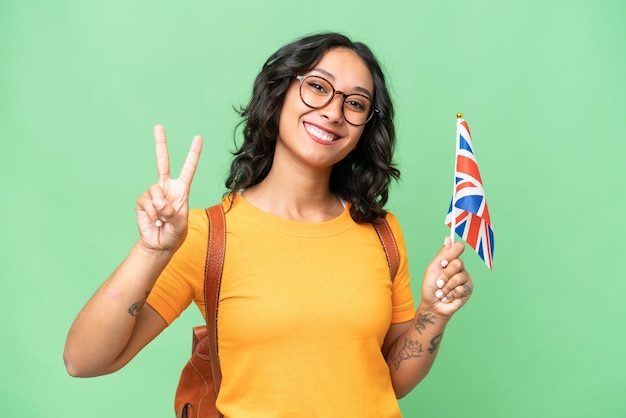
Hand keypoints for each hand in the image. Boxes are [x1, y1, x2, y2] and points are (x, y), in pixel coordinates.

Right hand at [135, 125, 202, 251]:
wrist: (159, 244)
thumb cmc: (174, 234)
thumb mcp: (180, 225)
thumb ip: (171, 213)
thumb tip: (158, 201)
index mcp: (181, 190)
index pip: (188, 168)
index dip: (193, 154)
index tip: (198, 138)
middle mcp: (167, 188)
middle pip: (162, 162)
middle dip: (160, 144)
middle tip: (158, 126)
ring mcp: (153, 194)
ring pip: (154, 190)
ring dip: (159, 208)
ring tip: (162, 220)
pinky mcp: (142, 202)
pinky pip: (146, 202)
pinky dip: (151, 214)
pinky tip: (154, 221)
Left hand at [419, 236, 472, 318]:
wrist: (433, 305)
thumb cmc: (431, 287)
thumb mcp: (433, 269)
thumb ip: (442, 254)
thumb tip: (448, 238)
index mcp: (450, 260)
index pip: (458, 248)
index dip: (451, 253)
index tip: (443, 262)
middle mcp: (460, 268)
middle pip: (457, 263)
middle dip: (445, 275)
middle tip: (439, 283)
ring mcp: (465, 278)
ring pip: (459, 277)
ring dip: (446, 287)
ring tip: (441, 292)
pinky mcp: (468, 289)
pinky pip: (461, 289)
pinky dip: (450, 294)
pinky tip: (448, 298)